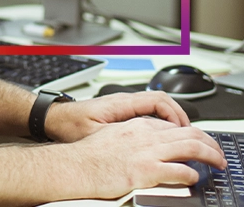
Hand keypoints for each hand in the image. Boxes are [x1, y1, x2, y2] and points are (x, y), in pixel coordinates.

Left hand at [45, 90, 189, 142]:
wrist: (53, 118)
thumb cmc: (69, 124)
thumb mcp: (95, 134)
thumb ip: (117, 137)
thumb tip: (139, 143)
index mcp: (121, 103)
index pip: (158, 101)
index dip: (175, 114)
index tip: (184, 129)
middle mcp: (124, 101)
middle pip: (162, 101)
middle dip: (179, 116)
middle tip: (190, 134)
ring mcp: (123, 105)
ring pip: (155, 106)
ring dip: (170, 119)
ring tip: (181, 136)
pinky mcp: (120, 112)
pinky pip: (147, 112)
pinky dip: (160, 122)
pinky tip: (162, 136)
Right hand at [60, 117, 226, 199]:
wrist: (76, 166)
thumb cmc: (90, 155)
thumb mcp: (115, 135)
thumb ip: (136, 136)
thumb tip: (152, 144)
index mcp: (141, 126)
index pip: (177, 126)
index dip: (195, 134)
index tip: (202, 143)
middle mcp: (148, 135)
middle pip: (190, 133)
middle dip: (210, 143)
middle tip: (219, 153)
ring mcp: (148, 152)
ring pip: (191, 147)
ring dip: (210, 155)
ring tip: (218, 163)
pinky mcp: (145, 171)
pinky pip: (178, 171)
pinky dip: (191, 174)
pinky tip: (194, 178)